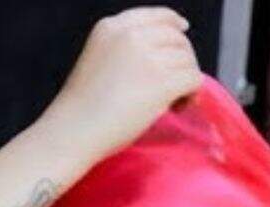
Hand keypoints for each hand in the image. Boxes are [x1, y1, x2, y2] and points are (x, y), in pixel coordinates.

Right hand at [40, 7, 203, 158]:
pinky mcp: (161, 81)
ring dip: (187, 82)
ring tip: (172, 103)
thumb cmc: (84, 106)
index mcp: (111, 27)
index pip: (156, 15)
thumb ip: (127, 50)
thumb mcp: (100, 59)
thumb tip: (166, 55)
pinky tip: (176, 108)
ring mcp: (147, 57)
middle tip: (176, 86)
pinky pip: (194, 80)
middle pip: (178, 39)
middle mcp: (130, 35)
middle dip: (184, 61)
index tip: (183, 28)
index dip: (174, 22)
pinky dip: (191, 95)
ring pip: (188, 61)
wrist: (75, 128)